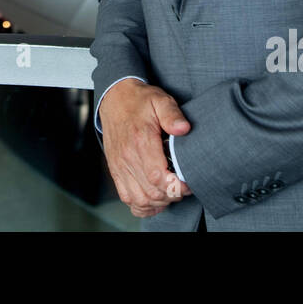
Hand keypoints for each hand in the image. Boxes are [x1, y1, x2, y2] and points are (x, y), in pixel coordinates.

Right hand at [99, 78, 192, 216]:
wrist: (114, 98)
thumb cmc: (140, 101)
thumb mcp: (160, 100)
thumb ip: (172, 115)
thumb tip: (184, 129)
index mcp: (141, 140)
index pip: (158, 176)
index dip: (176, 186)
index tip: (187, 183)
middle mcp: (127, 157)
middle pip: (151, 192)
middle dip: (172, 195)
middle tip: (183, 186)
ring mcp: (120, 166)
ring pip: (140, 200)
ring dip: (159, 202)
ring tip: (170, 192)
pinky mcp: (116, 171)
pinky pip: (127, 198)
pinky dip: (143, 205)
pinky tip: (154, 198)